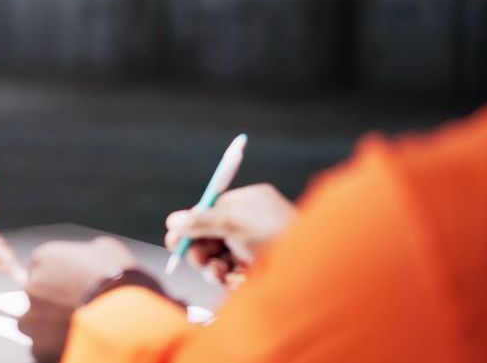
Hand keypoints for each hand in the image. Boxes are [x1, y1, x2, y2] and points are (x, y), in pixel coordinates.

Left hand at [19, 237, 138, 362]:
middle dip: (52, 303)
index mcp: (44, 258)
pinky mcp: (39, 347)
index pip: (40, 268)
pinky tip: (75, 342)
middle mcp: (32, 286)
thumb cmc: (117, 280)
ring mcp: (32, 318)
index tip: (72, 287)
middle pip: (36, 295)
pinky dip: (54, 348)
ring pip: (34, 324)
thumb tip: (91, 258)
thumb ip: (88, 253)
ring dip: (48, 326)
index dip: (59, 279)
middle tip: (76, 308)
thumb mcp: (107, 250)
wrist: (124, 316)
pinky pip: (42, 348)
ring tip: (74, 329)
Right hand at [164, 183, 294, 287]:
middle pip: (216, 236)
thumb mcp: (234, 224)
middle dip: (201, 249)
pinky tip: (235, 282)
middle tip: (193, 259)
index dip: (194, 223)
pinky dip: (231, 280)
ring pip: (224, 259)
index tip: (174, 236)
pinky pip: (236, 276)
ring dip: (214, 267)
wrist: (312, 273)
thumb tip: (173, 221)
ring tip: (216, 272)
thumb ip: (202, 221)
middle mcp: (257, 225)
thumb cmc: (278, 238)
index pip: (215, 209)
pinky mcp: (263, 274)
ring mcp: (260, 251)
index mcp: (254, 203)